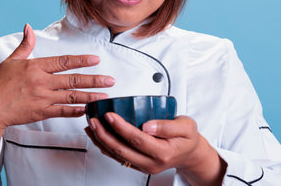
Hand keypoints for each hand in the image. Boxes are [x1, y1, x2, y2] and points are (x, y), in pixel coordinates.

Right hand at [0, 24, 113, 134]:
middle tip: (110, 80)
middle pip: (73, 80)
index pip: (64, 62)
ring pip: (71, 96)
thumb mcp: (11, 61)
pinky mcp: (41, 112)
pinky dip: (76, 111)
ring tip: (105, 97)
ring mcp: (42, 98)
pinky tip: (88, 110)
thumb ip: (25, 45)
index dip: (82, 60)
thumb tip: (28, 27)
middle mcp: (41, 82)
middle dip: (94, 80)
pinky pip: (62, 112)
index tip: (96, 60)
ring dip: (90, 96)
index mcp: (35, 67)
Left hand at [85, 113, 225, 184]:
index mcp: (163, 152)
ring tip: (91, 126)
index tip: (110, 115)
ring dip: (101, 141)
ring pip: (116, 155)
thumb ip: (168, 126)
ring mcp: (143, 166)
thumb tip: (148, 125)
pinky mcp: (138, 165)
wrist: (189, 154)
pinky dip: (105, 146)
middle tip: (94, 119)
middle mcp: (151, 162)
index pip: (137, 139)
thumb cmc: (187, 138)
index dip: (121, 127)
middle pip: (122, 150)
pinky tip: (98, 135)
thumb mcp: (186, 126)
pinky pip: (118, 157)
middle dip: (104, 134)